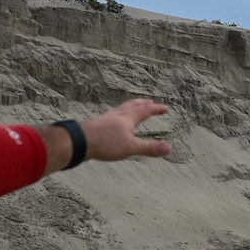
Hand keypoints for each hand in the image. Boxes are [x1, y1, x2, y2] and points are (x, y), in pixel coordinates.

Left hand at [40, 99, 171, 170]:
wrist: (81, 141)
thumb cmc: (106, 143)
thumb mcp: (131, 147)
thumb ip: (150, 148)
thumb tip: (168, 147)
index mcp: (128, 118)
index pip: (146, 111)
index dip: (156, 109)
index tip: (165, 108)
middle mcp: (119, 115)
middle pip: (133, 106)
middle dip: (143, 104)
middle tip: (150, 102)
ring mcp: (108, 118)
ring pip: (122, 109)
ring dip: (131, 106)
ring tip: (133, 107)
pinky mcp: (99, 124)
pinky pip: (113, 115)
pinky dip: (119, 114)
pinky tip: (114, 120)